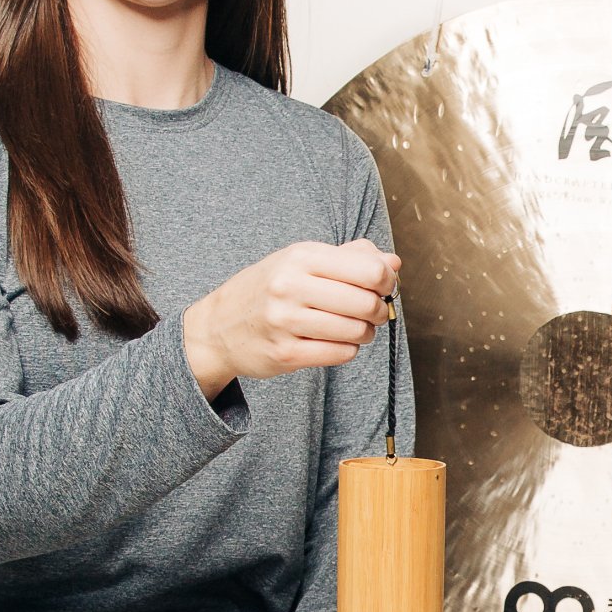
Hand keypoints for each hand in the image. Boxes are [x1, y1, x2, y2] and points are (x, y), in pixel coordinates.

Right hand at [179, 241, 398, 399]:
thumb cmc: (268, 289)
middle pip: (366, 303)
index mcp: (300, 257)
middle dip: (379, 310)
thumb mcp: (302, 260)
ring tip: (355, 328)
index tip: (383, 286)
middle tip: (374, 312)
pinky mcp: (285, 354)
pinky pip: (340, 354)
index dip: (386, 281)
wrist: (217, 327)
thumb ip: (350, 257)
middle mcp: (290, 286)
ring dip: (365, 333)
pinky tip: (337, 342)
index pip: (369, 269)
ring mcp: (285, 322)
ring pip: (356, 331)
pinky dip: (348, 349)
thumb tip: (393, 262)